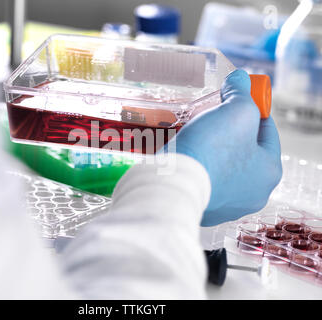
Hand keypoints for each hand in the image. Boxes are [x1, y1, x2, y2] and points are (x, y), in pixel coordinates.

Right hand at [168, 69, 281, 225]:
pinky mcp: (204, 209)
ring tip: (196, 133)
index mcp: (269, 171)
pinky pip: (204, 180)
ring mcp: (227, 205)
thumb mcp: (236, 110)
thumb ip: (241, 91)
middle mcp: (253, 194)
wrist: (173, 185)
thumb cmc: (211, 149)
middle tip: (211, 115)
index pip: (266, 129)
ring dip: (212, 149)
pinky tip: (187, 155)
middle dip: (229, 130)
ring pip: (223, 166)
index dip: (251, 107)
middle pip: (244, 150)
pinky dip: (198, 167)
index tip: (233, 97)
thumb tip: (239, 80)